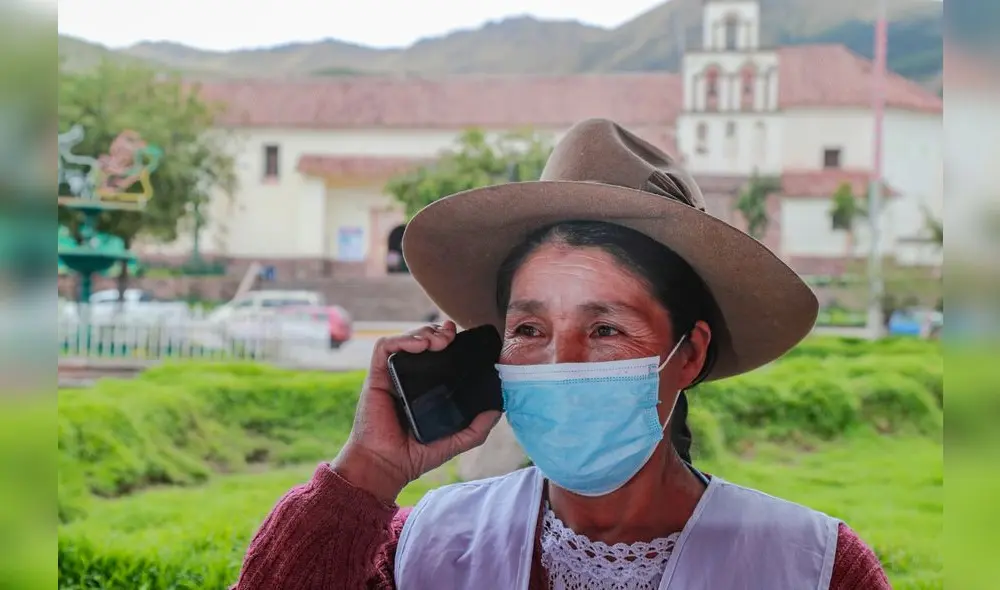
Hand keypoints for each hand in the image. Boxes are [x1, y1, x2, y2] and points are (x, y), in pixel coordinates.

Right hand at [332, 321, 501, 502]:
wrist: (388, 465)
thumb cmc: (416, 455)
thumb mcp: (456, 441)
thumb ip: (478, 427)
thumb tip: (498, 409)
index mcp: (425, 388)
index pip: (437, 355)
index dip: (448, 341)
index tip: (462, 337)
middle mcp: (408, 379)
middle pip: (422, 341)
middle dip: (438, 331)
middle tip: (452, 335)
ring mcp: (392, 376)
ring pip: (405, 339)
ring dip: (423, 332)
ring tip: (439, 340)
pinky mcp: (377, 376)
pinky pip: (385, 347)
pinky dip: (402, 339)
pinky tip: (420, 345)